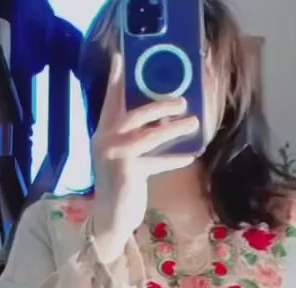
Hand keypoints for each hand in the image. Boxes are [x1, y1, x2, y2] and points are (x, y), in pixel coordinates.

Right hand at [90, 53, 199, 262]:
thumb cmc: (120, 189)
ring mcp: (115, 155)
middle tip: (182, 101)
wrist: (110, 219)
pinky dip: (174, 158)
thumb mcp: (121, 159)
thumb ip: (131, 139)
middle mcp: (105, 141)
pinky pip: (157, 160)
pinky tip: (190, 156)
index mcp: (102, 134)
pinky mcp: (128, 171)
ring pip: (150, 135)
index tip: (119, 58)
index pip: (109, 102)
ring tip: (193, 123)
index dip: (115, 81)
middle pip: (135, 114)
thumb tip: (160, 122)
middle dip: (161, 105)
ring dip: (175, 128)